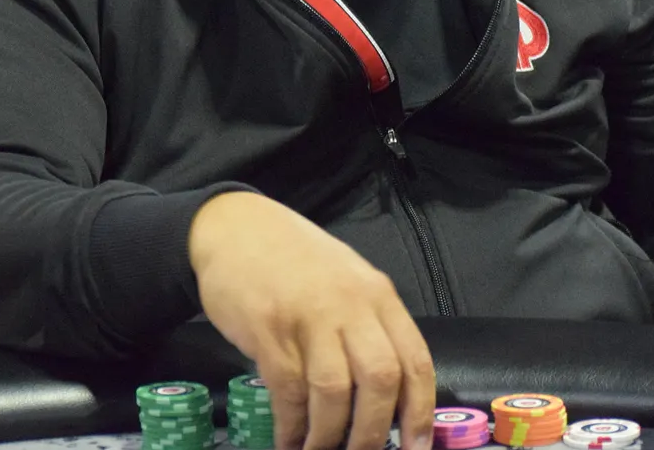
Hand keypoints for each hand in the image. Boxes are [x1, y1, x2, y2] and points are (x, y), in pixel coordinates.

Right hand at [189, 192, 434, 449]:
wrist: (233, 226)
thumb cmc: (294, 258)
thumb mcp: (346, 279)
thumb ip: (369, 324)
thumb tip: (389, 392)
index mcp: (378, 294)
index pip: (415, 359)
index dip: (419, 412)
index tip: (416, 448)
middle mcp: (351, 304)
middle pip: (380, 380)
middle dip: (372, 432)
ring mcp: (309, 316)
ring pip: (334, 392)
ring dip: (329, 436)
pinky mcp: (268, 330)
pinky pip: (289, 391)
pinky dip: (292, 427)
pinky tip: (288, 441)